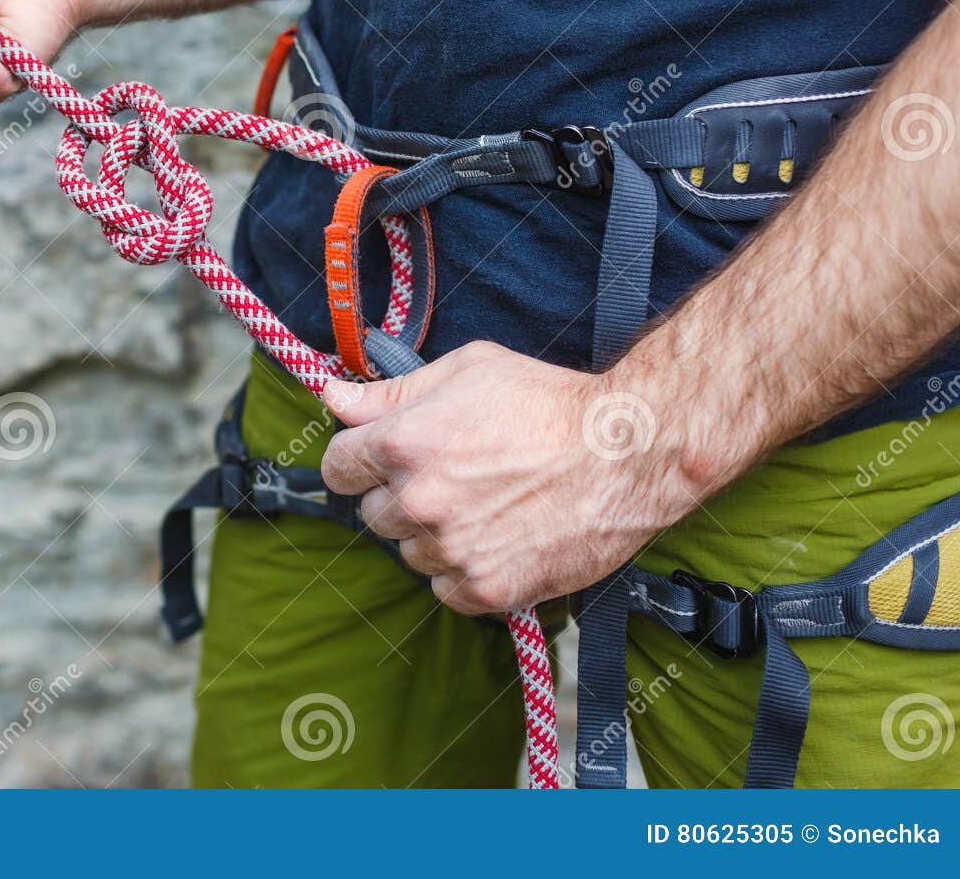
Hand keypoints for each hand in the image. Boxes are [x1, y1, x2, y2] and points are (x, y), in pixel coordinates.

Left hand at [318, 341, 713, 613]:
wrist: (627, 453)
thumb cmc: (548, 402)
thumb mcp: (466, 370)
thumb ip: (390, 392)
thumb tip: (333, 397)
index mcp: (403, 443)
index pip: (337, 468)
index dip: (357, 462)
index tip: (380, 461)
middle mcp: (418, 500)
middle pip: (373, 514)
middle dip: (401, 496)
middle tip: (452, 478)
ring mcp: (451, 549)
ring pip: (410, 553)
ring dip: (434, 536)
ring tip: (484, 506)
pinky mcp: (486, 589)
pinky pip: (446, 590)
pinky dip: (464, 572)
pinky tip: (498, 539)